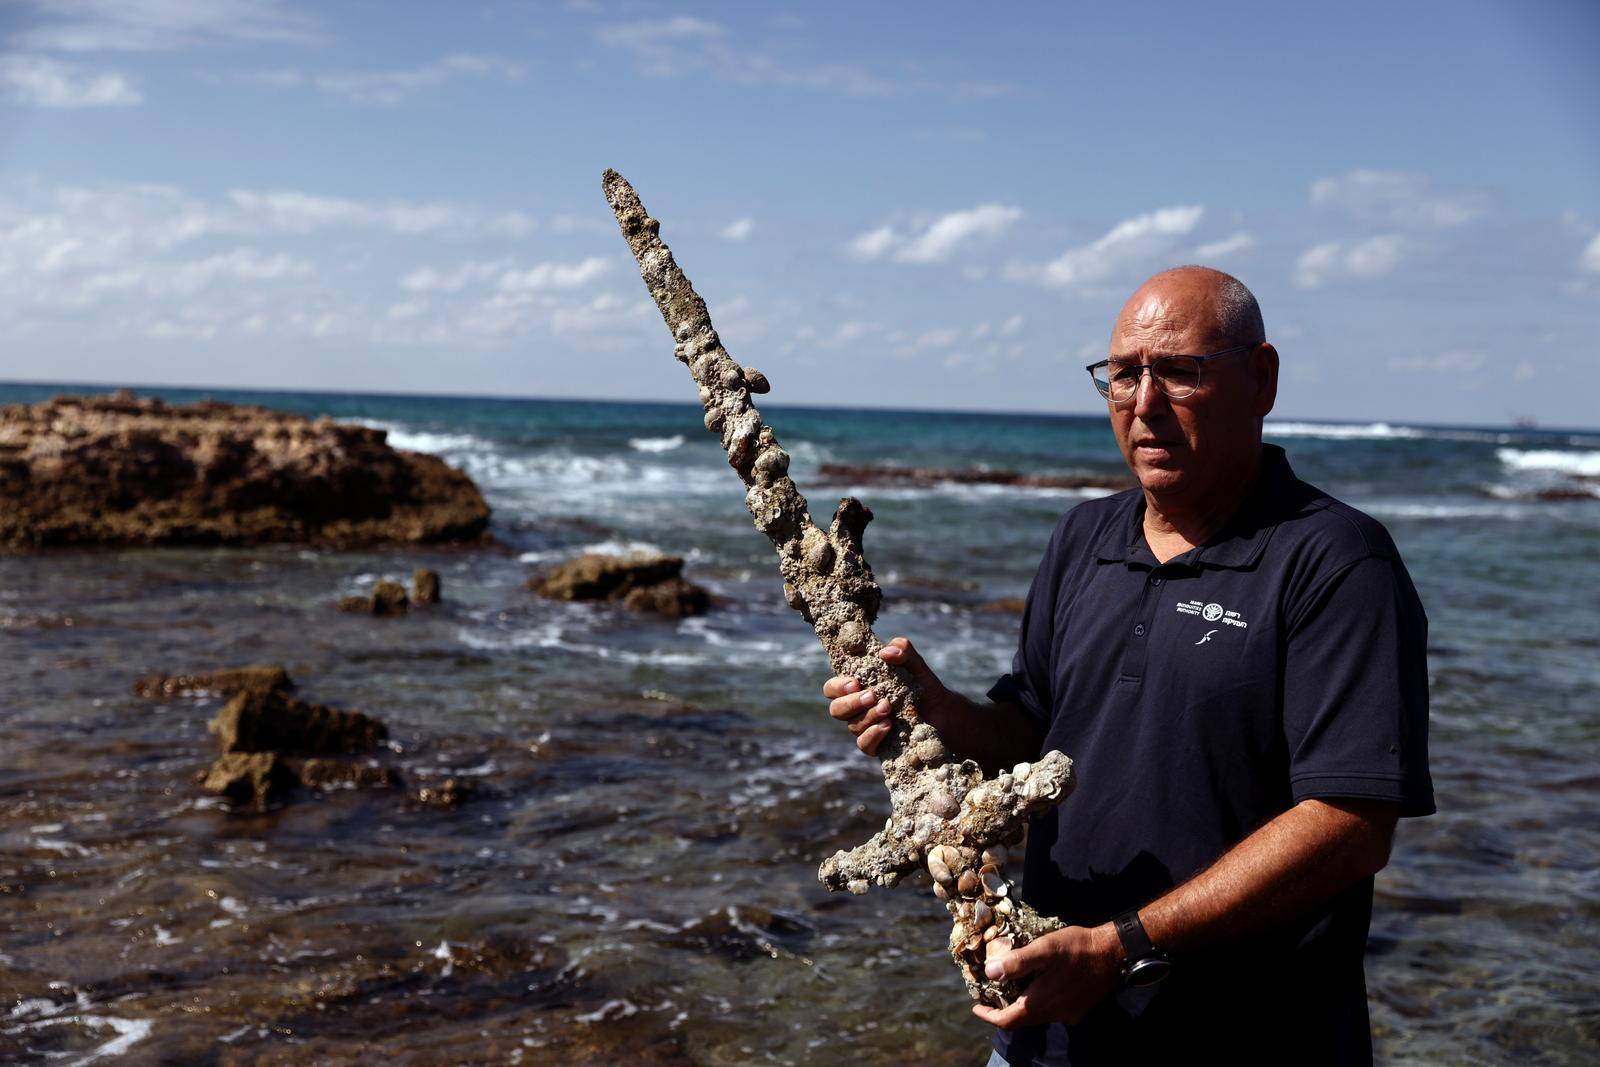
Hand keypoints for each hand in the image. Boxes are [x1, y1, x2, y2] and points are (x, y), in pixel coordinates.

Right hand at [821, 636, 946, 755]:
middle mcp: (858, 709)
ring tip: (888, 707)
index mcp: (858, 688)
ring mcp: (866, 728)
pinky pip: (864, 745)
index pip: (832, 689)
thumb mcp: (915, 664)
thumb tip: (885, 653)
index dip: (838, 686)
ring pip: (853, 726)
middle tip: (872, 696)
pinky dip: (873, 735)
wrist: (943, 711)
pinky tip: (888, 725)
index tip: (856, 682)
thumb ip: (902, 650)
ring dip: (868, 716)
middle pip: (836, 710)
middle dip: (851, 703)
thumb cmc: (922, 685)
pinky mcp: (878, 745)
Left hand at [972, 923, 1122, 1029]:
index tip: (976, 1008)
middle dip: (1003, 1010)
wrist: (1113, 953)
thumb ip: (1017, 962)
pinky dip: (1039, 1002)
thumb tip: (990, 973)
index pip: (1007, 1020)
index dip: (989, 1016)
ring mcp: (1067, 1013)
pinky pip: (1052, 1011)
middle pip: (1021, 1020)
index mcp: (1040, 1002)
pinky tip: (1040, 984)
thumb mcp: (1045, 949)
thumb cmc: (1077, 948)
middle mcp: (1053, 1013)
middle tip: (991, 995)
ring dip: (1021, 1005)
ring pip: (1037, 1015)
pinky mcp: (1078, 1009)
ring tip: (1012, 987)